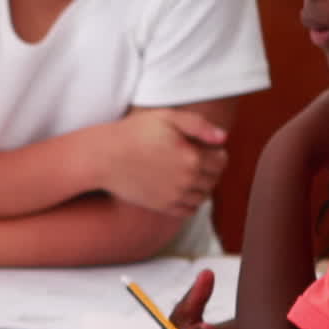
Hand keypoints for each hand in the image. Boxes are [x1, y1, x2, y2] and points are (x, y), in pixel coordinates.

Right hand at [102, 110, 227, 216]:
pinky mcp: (162, 207)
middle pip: (213, 180)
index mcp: (191, 157)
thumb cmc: (134, 132)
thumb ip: (199, 125)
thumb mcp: (167, 118)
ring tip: (188, 173)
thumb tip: (223, 138)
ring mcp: (174, 196)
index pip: (221, 161)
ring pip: (203, 196)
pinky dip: (191, 201)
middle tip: (197, 158)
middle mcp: (186, 181)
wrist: (104, 157)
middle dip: (210, 169)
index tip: (206, 147)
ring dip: (202, 186)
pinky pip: (189, 210)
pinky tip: (181, 188)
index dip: (217, 153)